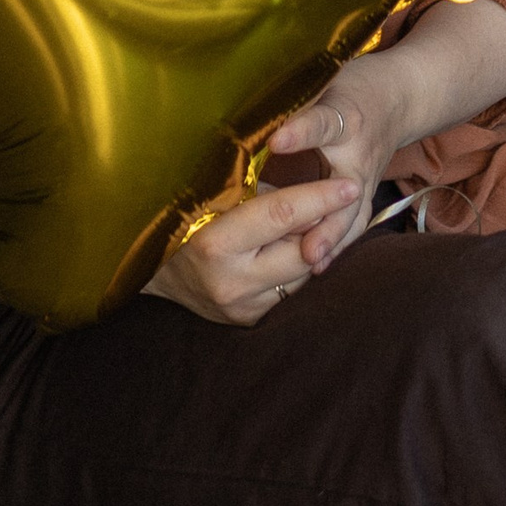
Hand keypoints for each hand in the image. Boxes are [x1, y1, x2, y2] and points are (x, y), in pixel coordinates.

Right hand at [144, 170, 359, 325]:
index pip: (282, 215)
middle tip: (349, 197)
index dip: (321, 198)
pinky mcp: (249, 321)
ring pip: (303, 274)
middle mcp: (230, 281)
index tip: (351, 185)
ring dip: (318, 247)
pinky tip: (302, 246)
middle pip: (303, 251)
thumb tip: (315, 186)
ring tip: (323, 219)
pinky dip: (301, 267)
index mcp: (215, 243)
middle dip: (329, 224)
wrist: (154, 272)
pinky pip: (291, 291)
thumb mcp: (216, 196)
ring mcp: (241, 307)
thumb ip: (263, 194)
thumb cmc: (186, 218)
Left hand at [257, 55, 414, 269]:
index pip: (322, 124)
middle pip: (345, 188)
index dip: (301, 133)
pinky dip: (337, 246)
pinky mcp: (366, 194)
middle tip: (307, 243)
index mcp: (346, 116)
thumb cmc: (354, 89)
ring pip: (353, 214)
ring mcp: (365, 178)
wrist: (401, 97)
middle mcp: (358, 152)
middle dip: (326, 216)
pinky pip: (354, 225)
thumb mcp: (325, 86)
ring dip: (332, 239)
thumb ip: (292, 105)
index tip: (277, 141)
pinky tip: (316, 267)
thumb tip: (243, 117)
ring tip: (311, 262)